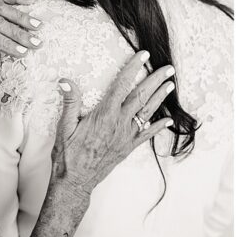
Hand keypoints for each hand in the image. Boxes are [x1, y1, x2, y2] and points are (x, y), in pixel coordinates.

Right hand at [49, 52, 175, 200]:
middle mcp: (119, 124)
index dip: (134, 68)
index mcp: (105, 115)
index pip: (122, 85)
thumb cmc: (68, 155)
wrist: (76, 181)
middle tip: (169, 69)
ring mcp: (126, 137)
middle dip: (156, 80)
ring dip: (160, 98)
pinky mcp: (128, 148)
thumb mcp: (64, 126)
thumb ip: (69, 102)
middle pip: (141, 97)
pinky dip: (159, 127)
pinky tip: (169, 121)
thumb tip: (66, 80)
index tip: (144, 55)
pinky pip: (147, 136)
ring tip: (171, 85)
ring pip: (147, 113)